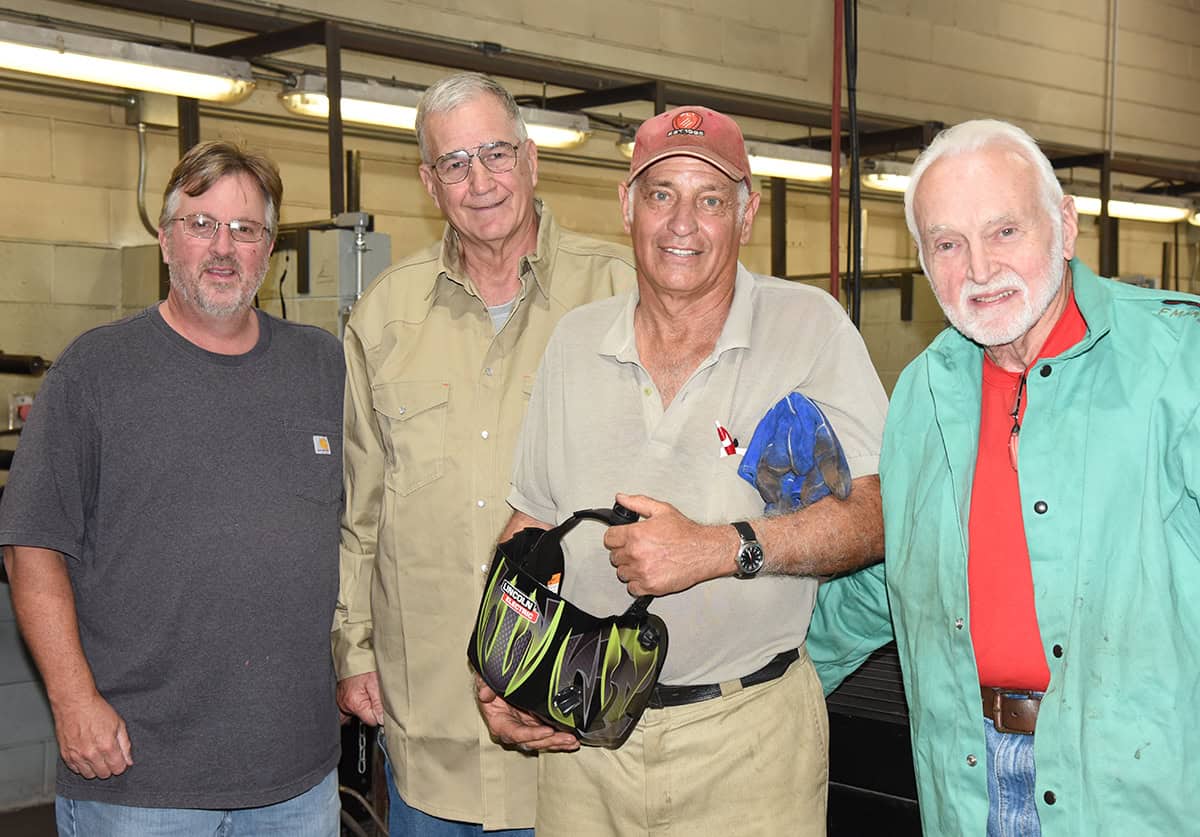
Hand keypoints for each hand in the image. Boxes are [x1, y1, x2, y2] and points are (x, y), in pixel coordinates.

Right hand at [51, 691, 132, 779]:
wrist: (74, 703)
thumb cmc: (96, 710)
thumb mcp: (118, 724)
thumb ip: (125, 744)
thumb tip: (129, 761)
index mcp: (107, 746)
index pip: (117, 769)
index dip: (121, 765)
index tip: (120, 761)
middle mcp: (91, 754)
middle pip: (103, 774)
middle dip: (109, 768)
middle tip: (108, 757)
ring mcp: (76, 755)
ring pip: (89, 775)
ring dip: (95, 768)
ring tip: (97, 756)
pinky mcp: (65, 755)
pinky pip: (75, 769)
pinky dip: (81, 766)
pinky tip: (85, 756)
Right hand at [337, 671, 383, 725]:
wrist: (351, 657)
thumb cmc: (362, 667)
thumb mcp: (375, 683)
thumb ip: (379, 703)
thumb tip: (382, 720)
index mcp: (354, 703)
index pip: (371, 721)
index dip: (379, 714)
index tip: (382, 705)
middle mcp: (345, 705)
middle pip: (364, 717)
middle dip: (372, 710)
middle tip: (374, 695)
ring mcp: (341, 702)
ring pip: (358, 712)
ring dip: (365, 706)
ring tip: (368, 692)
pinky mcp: (341, 699)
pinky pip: (351, 707)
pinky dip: (358, 704)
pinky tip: (362, 694)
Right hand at [475, 675, 578, 752]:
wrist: (496, 684)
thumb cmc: (490, 685)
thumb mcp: (484, 681)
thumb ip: (484, 686)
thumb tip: (485, 694)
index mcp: (500, 723)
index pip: (516, 733)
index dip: (531, 734)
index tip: (547, 730)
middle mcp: (513, 731)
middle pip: (532, 741)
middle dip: (550, 741)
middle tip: (567, 738)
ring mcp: (525, 729)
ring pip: (542, 741)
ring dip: (557, 743)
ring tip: (572, 741)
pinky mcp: (535, 726)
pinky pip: (548, 736)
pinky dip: (559, 740)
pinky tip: (572, 741)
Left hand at [603, 493, 736, 595]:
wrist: (704, 551)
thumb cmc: (686, 533)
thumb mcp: (662, 510)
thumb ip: (637, 503)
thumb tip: (621, 498)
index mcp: (636, 534)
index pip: (608, 539)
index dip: (616, 537)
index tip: (622, 539)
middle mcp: (636, 554)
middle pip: (614, 556)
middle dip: (624, 552)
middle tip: (639, 549)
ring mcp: (642, 572)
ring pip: (622, 573)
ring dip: (630, 568)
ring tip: (645, 561)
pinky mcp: (650, 586)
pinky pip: (632, 588)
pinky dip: (638, 583)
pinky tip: (648, 573)